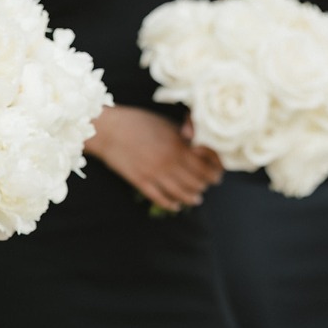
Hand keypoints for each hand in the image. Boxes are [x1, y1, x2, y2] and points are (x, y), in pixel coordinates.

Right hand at [88, 106, 222, 211]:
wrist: (110, 129)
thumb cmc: (138, 122)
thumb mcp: (167, 125)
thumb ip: (184, 138)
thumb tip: (199, 148)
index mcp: (179, 146)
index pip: (206, 166)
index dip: (215, 172)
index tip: (217, 174)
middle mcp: (170, 162)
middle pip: (197, 182)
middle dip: (205, 185)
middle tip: (207, 185)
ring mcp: (155, 173)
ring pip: (181, 193)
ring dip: (192, 198)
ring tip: (196, 199)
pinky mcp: (140, 181)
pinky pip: (160, 198)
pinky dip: (171, 204)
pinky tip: (176, 206)